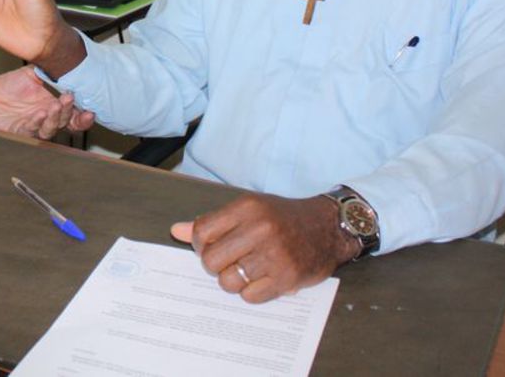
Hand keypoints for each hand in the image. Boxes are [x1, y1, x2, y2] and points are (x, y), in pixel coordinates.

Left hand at [0, 66, 95, 138]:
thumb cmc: (10, 86)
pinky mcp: (18, 131)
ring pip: (50, 129)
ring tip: (54, 106)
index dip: (84, 118)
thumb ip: (49, 70)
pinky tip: (39, 113)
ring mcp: (33, 126)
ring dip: (54, 119)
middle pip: (65, 122)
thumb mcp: (32, 73)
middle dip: (69, 112)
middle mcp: (46, 119)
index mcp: (54, 106)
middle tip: (68, 99)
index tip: (90, 111)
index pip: (74, 116)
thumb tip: (65, 62)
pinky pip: (30, 130)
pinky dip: (36, 122)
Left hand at [169, 194, 359, 303]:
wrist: (327, 226)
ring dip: (233, 281)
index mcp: (247, 208)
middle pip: (211, 260)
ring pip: (229, 281)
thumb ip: (212, 222)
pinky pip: (251, 296)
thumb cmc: (282, 218)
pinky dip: (252, 293)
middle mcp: (260, 228)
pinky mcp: (287, 277)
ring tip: (246, 272)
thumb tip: (176, 231)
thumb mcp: (249, 210)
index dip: (200, 245)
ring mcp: (274, 254)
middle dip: (215, 266)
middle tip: (230, 262)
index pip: (202, 232)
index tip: (211, 247)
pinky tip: (262, 280)